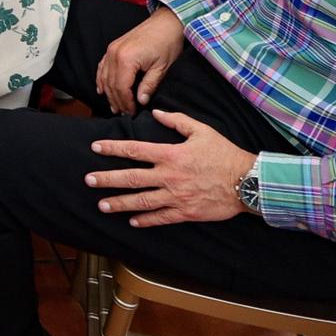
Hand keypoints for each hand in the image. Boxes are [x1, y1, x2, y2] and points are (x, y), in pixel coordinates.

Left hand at [84, 109, 256, 227]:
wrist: (247, 181)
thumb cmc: (224, 154)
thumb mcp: (201, 131)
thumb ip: (177, 121)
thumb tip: (156, 113)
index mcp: (170, 154)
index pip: (134, 150)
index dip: (113, 148)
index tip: (95, 148)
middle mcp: (169, 176)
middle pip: (131, 178)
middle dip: (107, 179)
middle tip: (88, 181)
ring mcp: (176, 196)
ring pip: (141, 201)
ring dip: (119, 203)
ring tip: (102, 205)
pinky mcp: (185, 212)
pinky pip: (160, 217)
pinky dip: (145, 220)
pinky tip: (132, 221)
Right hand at [94, 6, 186, 114]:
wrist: (166, 22)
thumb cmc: (167, 42)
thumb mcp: (161, 67)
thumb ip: (148, 86)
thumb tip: (141, 101)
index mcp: (127, 59)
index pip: (121, 88)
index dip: (126, 102)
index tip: (132, 112)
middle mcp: (115, 54)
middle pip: (111, 84)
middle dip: (117, 100)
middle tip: (124, 113)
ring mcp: (112, 49)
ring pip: (104, 77)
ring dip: (109, 93)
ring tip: (115, 106)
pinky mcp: (113, 47)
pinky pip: (102, 67)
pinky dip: (101, 79)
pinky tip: (102, 90)